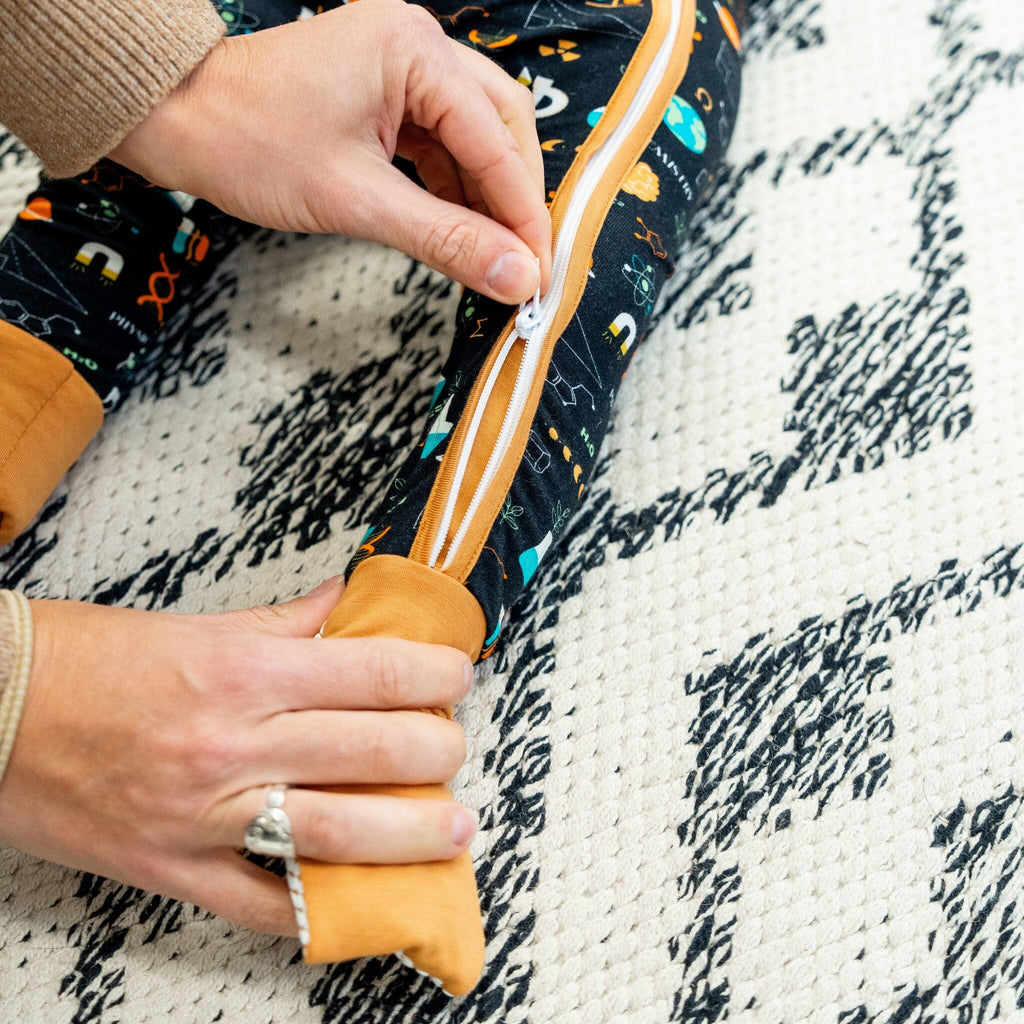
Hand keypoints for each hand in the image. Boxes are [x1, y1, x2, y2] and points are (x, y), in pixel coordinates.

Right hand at [0, 579, 474, 936]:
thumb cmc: (90, 660)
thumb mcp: (198, 624)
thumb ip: (286, 619)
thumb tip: (347, 600)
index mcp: (244, 671)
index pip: (374, 673)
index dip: (434, 676)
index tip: (459, 677)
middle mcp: (235, 742)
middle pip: (373, 751)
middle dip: (437, 752)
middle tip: (455, 750)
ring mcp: (208, 814)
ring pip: (338, 830)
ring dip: (412, 835)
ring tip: (455, 831)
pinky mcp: (175, 868)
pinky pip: (265, 901)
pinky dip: (320, 906)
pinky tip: (366, 901)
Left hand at [110, 0, 551, 304]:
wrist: (177, 118)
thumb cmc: (248, 143)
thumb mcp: (357, 200)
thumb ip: (446, 240)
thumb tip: (514, 279)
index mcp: (414, 51)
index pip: (496, 142)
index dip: (524, 216)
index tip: (539, 275)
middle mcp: (418, 46)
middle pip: (502, 128)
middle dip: (516, 201)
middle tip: (525, 268)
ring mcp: (402, 68)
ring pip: (476, 138)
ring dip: (489, 200)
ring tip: (498, 258)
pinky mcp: (386, 96)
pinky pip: (442, 144)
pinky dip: (456, 190)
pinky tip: (463, 232)